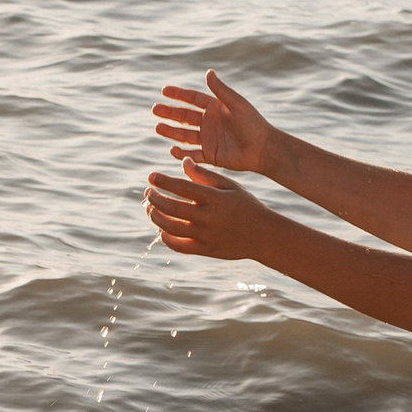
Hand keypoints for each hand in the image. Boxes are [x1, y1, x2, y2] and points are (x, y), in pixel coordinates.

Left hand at [145, 160, 275, 259]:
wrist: (263, 236)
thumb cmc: (246, 206)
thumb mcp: (229, 186)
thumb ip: (204, 175)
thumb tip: (183, 162)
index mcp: (214, 198)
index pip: (182, 187)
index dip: (163, 181)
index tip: (151, 177)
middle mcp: (207, 217)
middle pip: (171, 208)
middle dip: (154, 198)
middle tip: (148, 192)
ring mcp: (205, 236)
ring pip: (169, 227)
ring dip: (155, 216)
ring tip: (150, 208)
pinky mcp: (204, 250)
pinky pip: (178, 245)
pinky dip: (165, 237)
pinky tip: (161, 228)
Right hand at [152, 69, 279, 176]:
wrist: (263, 148)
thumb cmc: (253, 123)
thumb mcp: (236, 104)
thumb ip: (221, 90)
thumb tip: (208, 72)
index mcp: (215, 108)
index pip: (192, 99)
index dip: (178, 95)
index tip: (164, 91)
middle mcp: (210, 122)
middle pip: (185, 116)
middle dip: (169, 113)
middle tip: (155, 109)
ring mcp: (209, 139)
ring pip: (185, 134)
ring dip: (171, 131)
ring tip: (157, 128)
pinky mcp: (211, 155)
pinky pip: (193, 154)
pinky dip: (182, 153)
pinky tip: (172, 150)